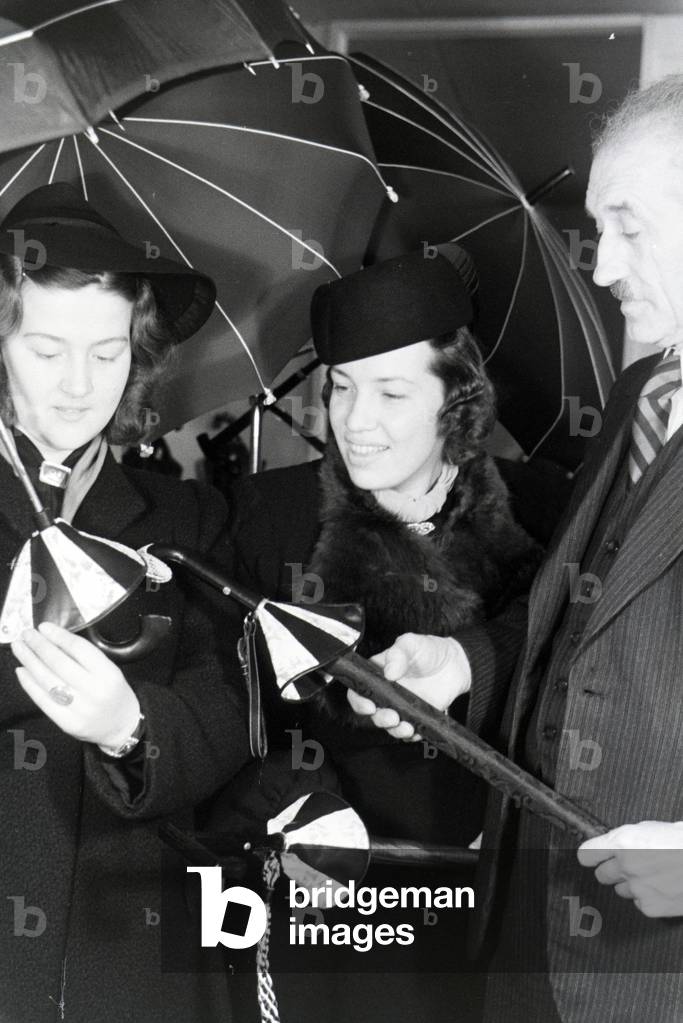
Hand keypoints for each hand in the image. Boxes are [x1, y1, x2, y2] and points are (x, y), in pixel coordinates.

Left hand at [12, 622, 140, 747]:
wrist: (122, 725)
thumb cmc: (114, 692)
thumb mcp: (109, 670)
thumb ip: (85, 657)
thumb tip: (53, 640)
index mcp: (109, 674)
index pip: (79, 649)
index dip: (59, 636)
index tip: (44, 627)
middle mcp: (95, 691)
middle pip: (60, 664)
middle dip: (39, 646)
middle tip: (27, 634)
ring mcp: (80, 709)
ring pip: (48, 681)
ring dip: (30, 661)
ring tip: (20, 648)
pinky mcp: (67, 723)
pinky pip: (43, 700)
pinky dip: (29, 684)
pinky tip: (22, 670)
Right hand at [346, 633, 471, 740]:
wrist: (456, 664)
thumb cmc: (429, 649)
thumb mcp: (412, 643)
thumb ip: (399, 653)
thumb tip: (388, 672)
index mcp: (378, 674)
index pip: (359, 690)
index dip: (359, 701)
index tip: (369, 705)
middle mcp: (386, 693)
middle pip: (372, 713)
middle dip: (380, 719)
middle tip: (392, 717)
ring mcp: (401, 706)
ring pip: (389, 725)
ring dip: (395, 730)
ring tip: (407, 727)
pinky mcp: (416, 717)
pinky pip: (409, 732)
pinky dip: (411, 735)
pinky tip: (417, 730)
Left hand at [578, 821, 682, 917]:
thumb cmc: (680, 841)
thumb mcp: (649, 829)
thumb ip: (625, 839)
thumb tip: (611, 847)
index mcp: (623, 842)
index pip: (586, 855)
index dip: (591, 856)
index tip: (593, 858)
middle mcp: (626, 866)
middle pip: (601, 875)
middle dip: (611, 871)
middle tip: (629, 866)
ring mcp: (638, 888)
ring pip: (621, 890)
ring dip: (631, 884)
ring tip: (653, 875)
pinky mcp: (651, 907)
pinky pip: (640, 903)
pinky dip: (648, 898)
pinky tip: (663, 887)